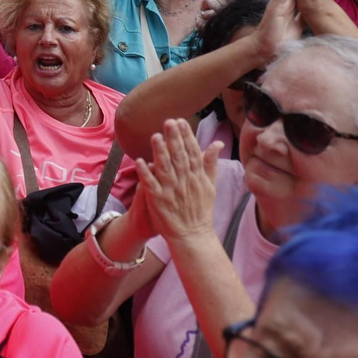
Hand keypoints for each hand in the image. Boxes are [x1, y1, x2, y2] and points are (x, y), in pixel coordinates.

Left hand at [135, 119, 221, 245]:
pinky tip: (140, 161)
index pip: (193, 153)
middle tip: (169, 122)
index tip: (181, 122)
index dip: (187, 137)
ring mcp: (171, 191)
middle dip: (174, 139)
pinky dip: (146, 173)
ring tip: (155, 137)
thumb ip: (211, 163)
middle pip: (179, 157)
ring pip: (165, 168)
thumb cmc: (201, 210)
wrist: (193, 235)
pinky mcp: (159, 201)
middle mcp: (185, 182)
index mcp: (197, 177)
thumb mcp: (211, 186)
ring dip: (160, 152)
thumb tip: (217, 143)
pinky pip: (151, 185)